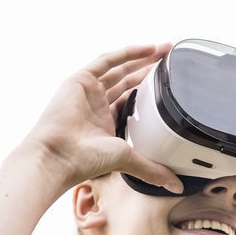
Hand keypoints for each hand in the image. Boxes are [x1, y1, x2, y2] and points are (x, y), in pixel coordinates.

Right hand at [21, 43, 183, 194]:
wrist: (59, 154)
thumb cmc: (86, 161)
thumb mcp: (128, 161)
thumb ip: (152, 170)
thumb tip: (177, 187)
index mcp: (106, 123)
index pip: (131, 102)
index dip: (150, 93)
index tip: (170, 87)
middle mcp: (97, 106)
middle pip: (127, 82)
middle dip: (149, 71)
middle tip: (170, 62)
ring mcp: (88, 91)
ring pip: (120, 69)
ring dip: (142, 59)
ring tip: (164, 50)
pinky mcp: (80, 79)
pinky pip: (107, 60)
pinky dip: (127, 53)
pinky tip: (148, 48)